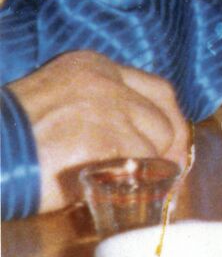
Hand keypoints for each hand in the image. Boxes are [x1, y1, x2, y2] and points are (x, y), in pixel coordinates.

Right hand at [8, 50, 187, 212]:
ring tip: (112, 184)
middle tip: (153, 176)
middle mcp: (105, 81)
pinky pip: (137, 165)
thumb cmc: (9, 140)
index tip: (169, 147)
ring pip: (154, 143)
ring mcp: (107, 108)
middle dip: (163, 149)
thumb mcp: (55, 104)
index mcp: (92, 66)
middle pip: (163, 117)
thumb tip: (135, 140)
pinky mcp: (103, 139)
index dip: (167, 121)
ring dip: (140, 169)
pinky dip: (128, 183)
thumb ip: (96, 110)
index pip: (156, 89)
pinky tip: (105, 190)